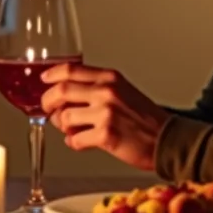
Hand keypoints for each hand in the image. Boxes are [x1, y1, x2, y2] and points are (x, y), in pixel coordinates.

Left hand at [40, 63, 169, 170]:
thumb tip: (66, 94)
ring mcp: (106, 113)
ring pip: (63, 117)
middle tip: (48, 110)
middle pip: (60, 91)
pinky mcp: (106, 135)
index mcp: (110, 78)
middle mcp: (106, 92)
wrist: (168, 140)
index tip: (44, 80)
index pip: (71, 69)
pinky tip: (81, 142)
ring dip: (61, 126)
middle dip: (47, 102)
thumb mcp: (123, 91)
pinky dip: (73, 142)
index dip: (51, 75)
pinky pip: (74, 139)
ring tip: (71, 130)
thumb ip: (97, 88)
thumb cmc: (146, 119)